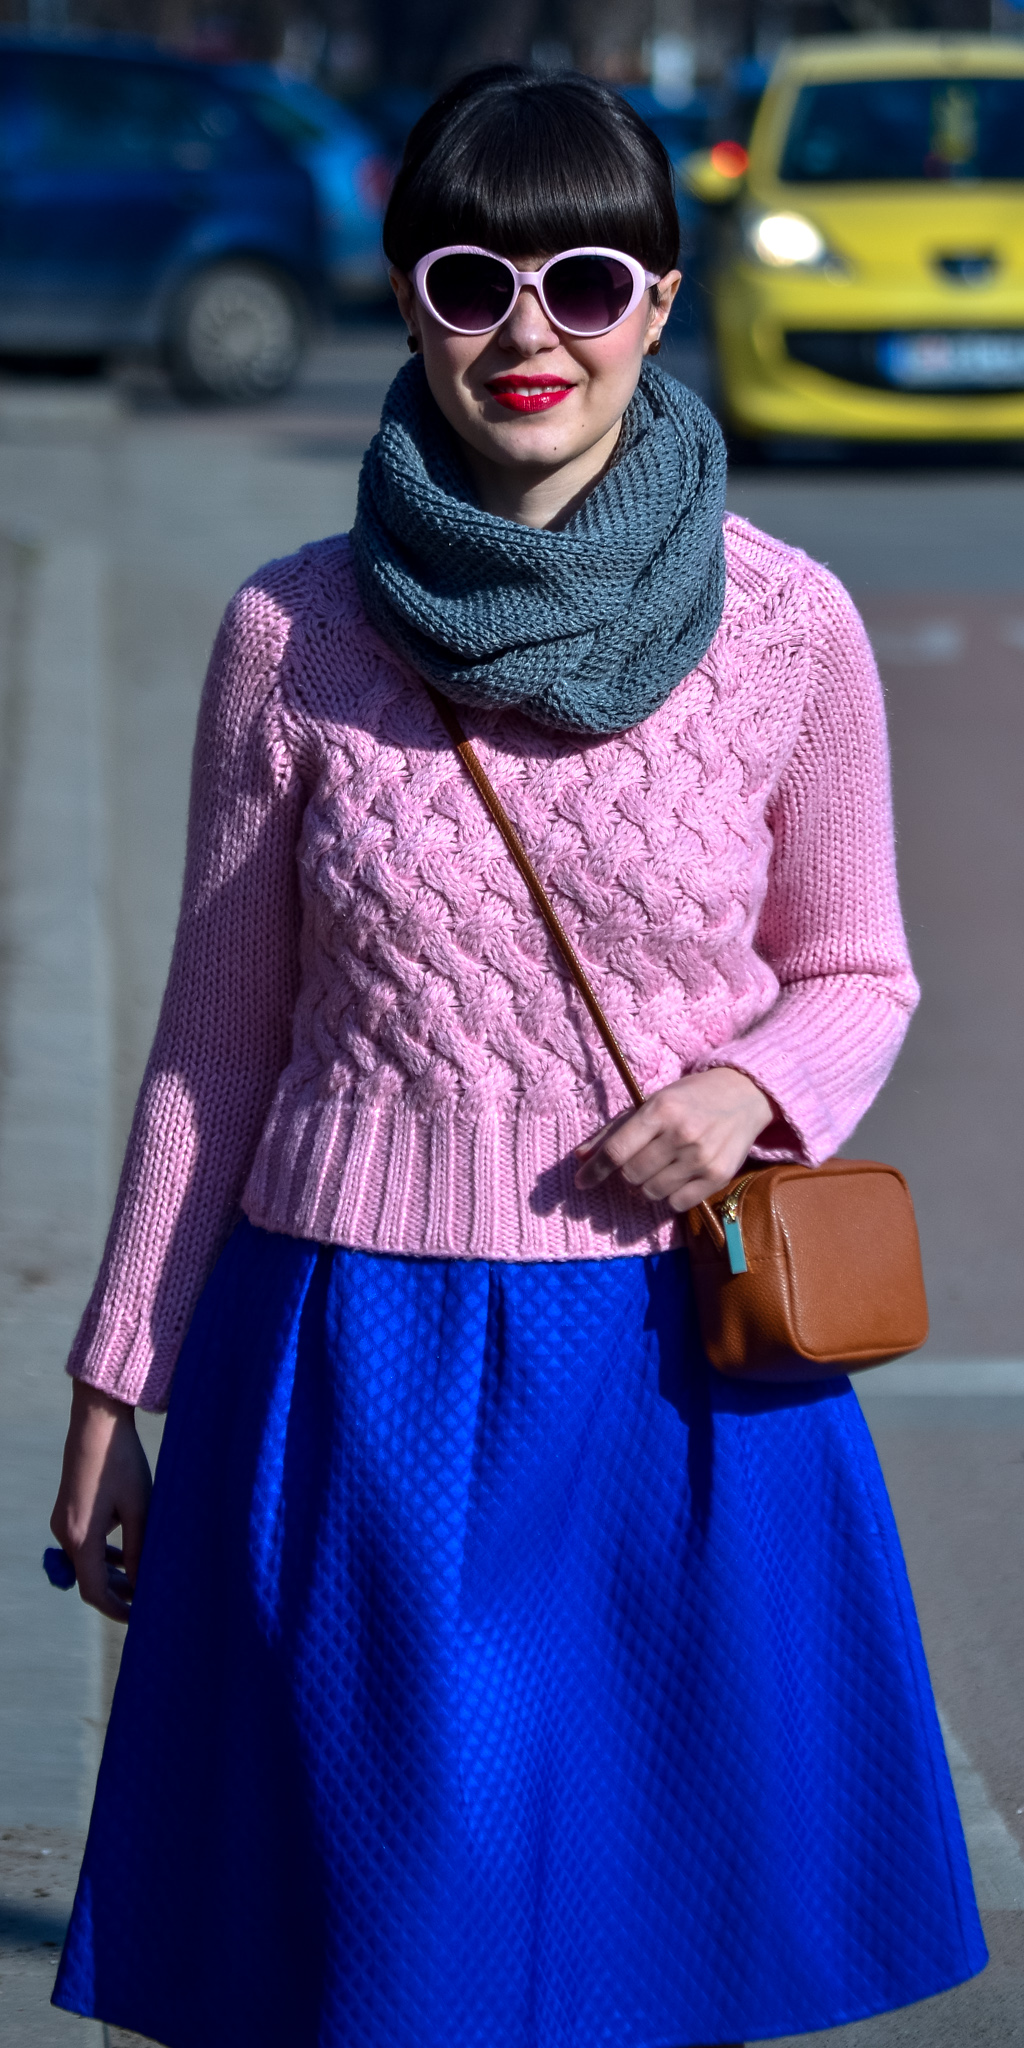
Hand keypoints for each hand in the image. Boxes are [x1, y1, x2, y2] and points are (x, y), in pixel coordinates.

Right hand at [50, 1380, 152, 1623]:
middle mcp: (65, 1533)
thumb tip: (141, 1584)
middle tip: (144, 1602)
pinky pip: (84, 1543)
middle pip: (88, 1579)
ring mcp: (63, 1520)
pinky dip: (103, 1553)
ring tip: (138, 1582)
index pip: (94, 1591)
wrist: (96, 1422)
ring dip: (110, 1574)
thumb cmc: (121, 1462)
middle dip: (116, 1594)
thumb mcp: (139, 1508)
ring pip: (86, 1561)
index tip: (139, 1618)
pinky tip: (124, 1553)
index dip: (116, 1609)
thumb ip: (138, 1550)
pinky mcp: (68, 1509)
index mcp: (81, 1538)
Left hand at [574, 1067, 773, 1213]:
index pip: (617, 1151)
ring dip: (647, 1187)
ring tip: (658, 1169)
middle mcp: (681, 1133)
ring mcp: (701, 1156)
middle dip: (626, 1175)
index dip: (594, 1171)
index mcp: (659, 1110)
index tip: (582, 1182)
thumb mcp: (650, 1102)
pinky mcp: (718, 1175)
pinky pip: (677, 1204)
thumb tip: (579, 1158)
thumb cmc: (688, 1098)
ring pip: (652, 1193)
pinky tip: (676, 1179)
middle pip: (631, 1175)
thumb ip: (614, 1131)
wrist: (743, 1094)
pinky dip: (669, 1197)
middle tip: (637, 1164)